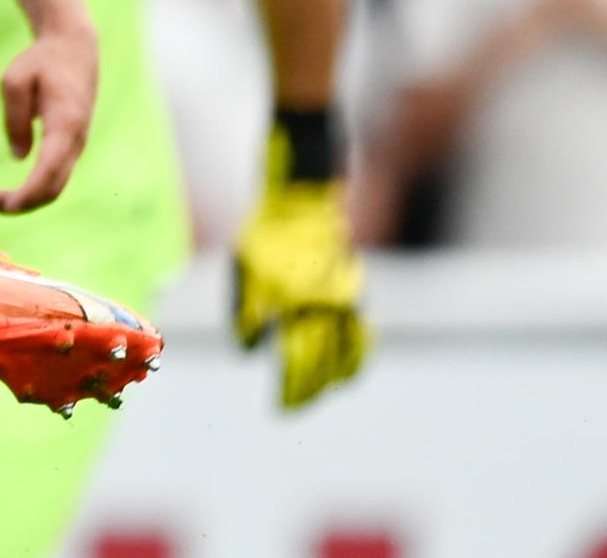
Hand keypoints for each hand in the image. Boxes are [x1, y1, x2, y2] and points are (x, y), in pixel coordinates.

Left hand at [0, 27, 101, 214]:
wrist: (75, 50)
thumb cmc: (42, 61)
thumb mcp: (15, 79)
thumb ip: (14, 117)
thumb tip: (18, 156)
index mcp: (65, 123)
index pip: (49, 171)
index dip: (27, 194)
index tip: (1, 204)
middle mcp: (77, 141)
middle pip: (54, 188)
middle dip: (23, 204)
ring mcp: (78, 146)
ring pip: (57, 187)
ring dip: (28, 201)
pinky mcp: (72, 147)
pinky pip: (56, 178)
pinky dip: (36, 191)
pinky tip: (14, 193)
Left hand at [231, 178, 370, 410]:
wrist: (305, 200)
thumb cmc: (267, 236)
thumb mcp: (245, 269)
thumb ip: (245, 311)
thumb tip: (251, 350)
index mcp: (291, 299)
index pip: (295, 360)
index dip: (290, 388)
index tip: (281, 407)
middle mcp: (321, 304)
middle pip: (322, 364)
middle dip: (308, 391)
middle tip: (294, 408)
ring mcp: (342, 299)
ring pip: (350, 354)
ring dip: (335, 379)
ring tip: (319, 392)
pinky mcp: (355, 293)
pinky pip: (361, 334)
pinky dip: (357, 355)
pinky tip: (344, 369)